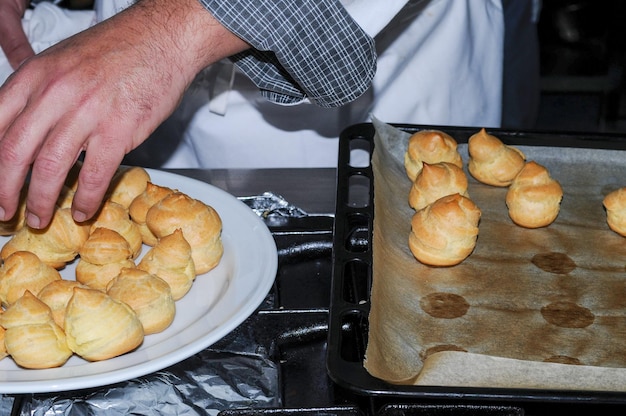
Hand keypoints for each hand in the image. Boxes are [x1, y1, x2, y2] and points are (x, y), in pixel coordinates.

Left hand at [0, 0, 247, 228]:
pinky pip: (94, 174)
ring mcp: (87, 111)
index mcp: (35, 75)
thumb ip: (40, 93)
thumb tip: (27, 131)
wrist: (162, 39)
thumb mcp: (64, 61)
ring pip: (50, 168)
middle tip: (5, 211)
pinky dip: (87, 198)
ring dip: (41, 201)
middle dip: (5, 190)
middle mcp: (55, 93)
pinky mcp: (119, 129)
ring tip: (39, 218)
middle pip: (14, 152)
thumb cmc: (119, 51)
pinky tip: (84, 210)